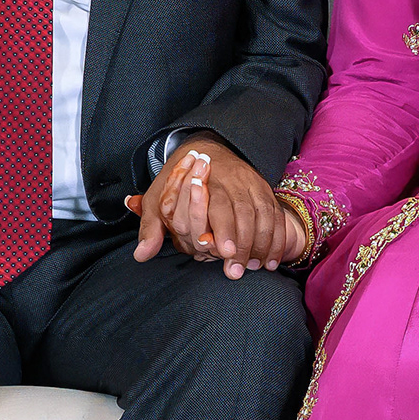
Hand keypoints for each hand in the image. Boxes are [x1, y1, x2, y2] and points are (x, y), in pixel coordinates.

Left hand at [124, 136, 306, 275]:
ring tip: (256, 268)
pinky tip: (272, 262)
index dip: (223, 229)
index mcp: (206, 181)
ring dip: (263, 243)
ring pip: (264, 213)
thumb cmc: (179, 183)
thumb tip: (141, 254)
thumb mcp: (159, 200)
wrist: (208, 149)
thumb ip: (152, 228)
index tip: (223, 253)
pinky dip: (278, 240)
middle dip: (244, 243)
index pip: (219, 206)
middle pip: (243, 212)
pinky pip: (277, 216)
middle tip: (237, 270)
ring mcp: (252, 185)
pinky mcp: (264, 191)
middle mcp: (233, 181)